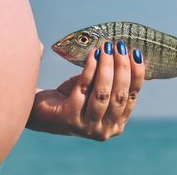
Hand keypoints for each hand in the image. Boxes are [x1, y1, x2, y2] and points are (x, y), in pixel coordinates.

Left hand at [26, 41, 144, 140]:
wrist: (40, 110)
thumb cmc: (72, 97)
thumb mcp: (96, 89)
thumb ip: (110, 80)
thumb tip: (123, 53)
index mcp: (116, 124)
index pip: (131, 97)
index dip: (136, 74)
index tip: (136, 53)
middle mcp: (104, 130)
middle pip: (118, 94)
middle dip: (121, 67)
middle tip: (119, 46)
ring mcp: (87, 127)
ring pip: (102, 92)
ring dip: (106, 66)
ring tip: (106, 47)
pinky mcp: (69, 119)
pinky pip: (83, 87)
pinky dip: (89, 68)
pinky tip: (92, 54)